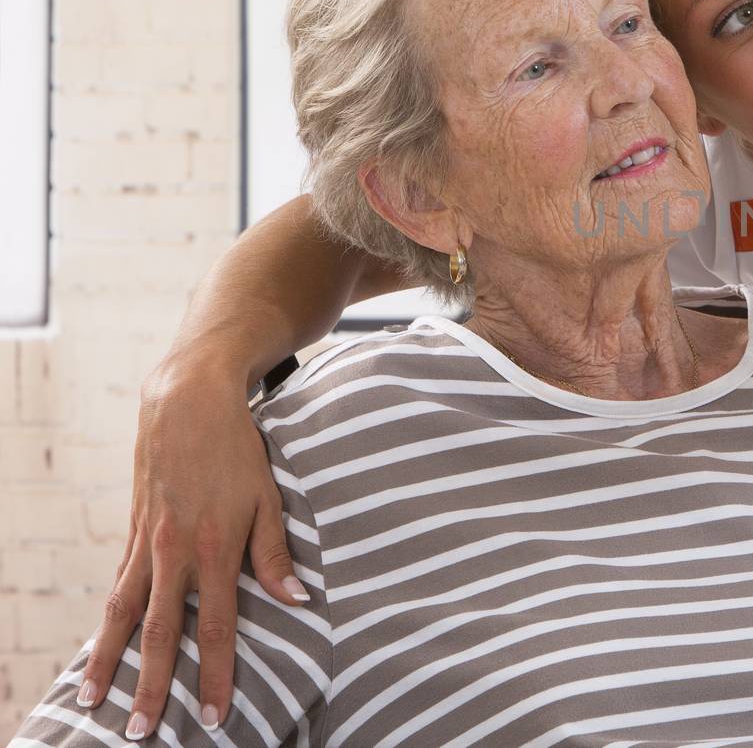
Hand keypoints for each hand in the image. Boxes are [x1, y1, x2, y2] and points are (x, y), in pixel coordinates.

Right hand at [79, 354, 304, 738]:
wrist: (187, 400)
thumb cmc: (238, 448)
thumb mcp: (268, 496)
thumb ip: (276, 553)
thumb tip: (296, 600)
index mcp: (214, 548)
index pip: (215, 627)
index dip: (215, 674)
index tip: (213, 714)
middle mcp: (174, 552)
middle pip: (158, 633)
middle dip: (151, 686)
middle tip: (141, 734)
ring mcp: (147, 542)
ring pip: (122, 614)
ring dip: (110, 661)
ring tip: (93, 701)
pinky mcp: (133, 530)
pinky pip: (118, 584)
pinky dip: (108, 619)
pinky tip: (102, 643)